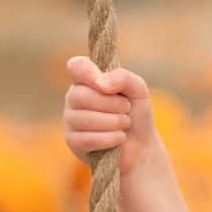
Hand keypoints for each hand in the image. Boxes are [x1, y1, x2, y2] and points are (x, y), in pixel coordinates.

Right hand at [64, 56, 158, 176]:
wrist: (141, 145)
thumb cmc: (136, 113)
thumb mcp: (138, 89)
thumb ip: (122, 78)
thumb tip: (100, 84)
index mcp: (87, 79)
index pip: (77, 66)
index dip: (89, 73)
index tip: (106, 85)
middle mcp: (74, 97)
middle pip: (81, 96)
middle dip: (112, 104)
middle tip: (126, 108)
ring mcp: (70, 120)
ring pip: (85, 119)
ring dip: (114, 122)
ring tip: (124, 123)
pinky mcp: (73, 142)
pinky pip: (87, 139)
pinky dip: (110, 138)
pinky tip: (119, 138)